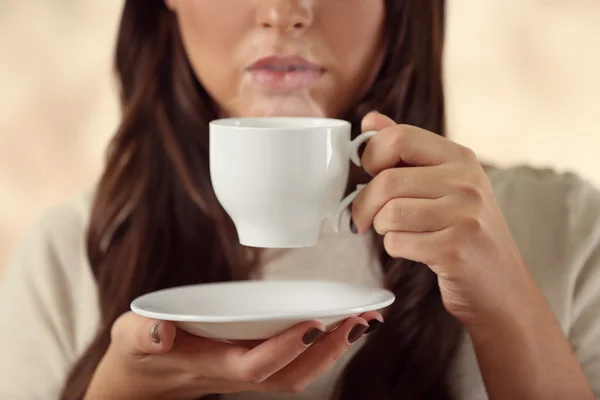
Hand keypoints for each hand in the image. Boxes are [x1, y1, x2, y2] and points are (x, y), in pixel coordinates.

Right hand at [85, 311, 380, 399]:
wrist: (141, 383)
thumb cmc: (138, 355)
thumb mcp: (131, 339)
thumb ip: (142, 335)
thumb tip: (160, 330)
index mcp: (211, 366)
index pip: (256, 365)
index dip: (287, 348)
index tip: (315, 323)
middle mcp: (236, 374)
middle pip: (291, 374)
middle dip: (329, 351)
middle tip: (362, 320)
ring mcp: (247, 372)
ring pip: (298, 372)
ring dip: (334, 350)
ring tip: (365, 322)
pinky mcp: (253, 363)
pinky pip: (294, 363)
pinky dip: (321, 346)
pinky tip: (339, 326)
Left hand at [351, 111, 537, 331]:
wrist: (500, 286)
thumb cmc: (463, 231)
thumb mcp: (443, 183)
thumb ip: (406, 150)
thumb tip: (370, 120)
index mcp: (460, 157)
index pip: (399, 137)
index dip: (371, 156)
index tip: (368, 174)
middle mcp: (466, 181)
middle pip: (386, 180)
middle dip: (365, 204)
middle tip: (363, 218)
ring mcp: (465, 214)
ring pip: (388, 214)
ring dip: (382, 228)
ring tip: (398, 233)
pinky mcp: (456, 248)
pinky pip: (397, 243)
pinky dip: (396, 249)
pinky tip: (416, 250)